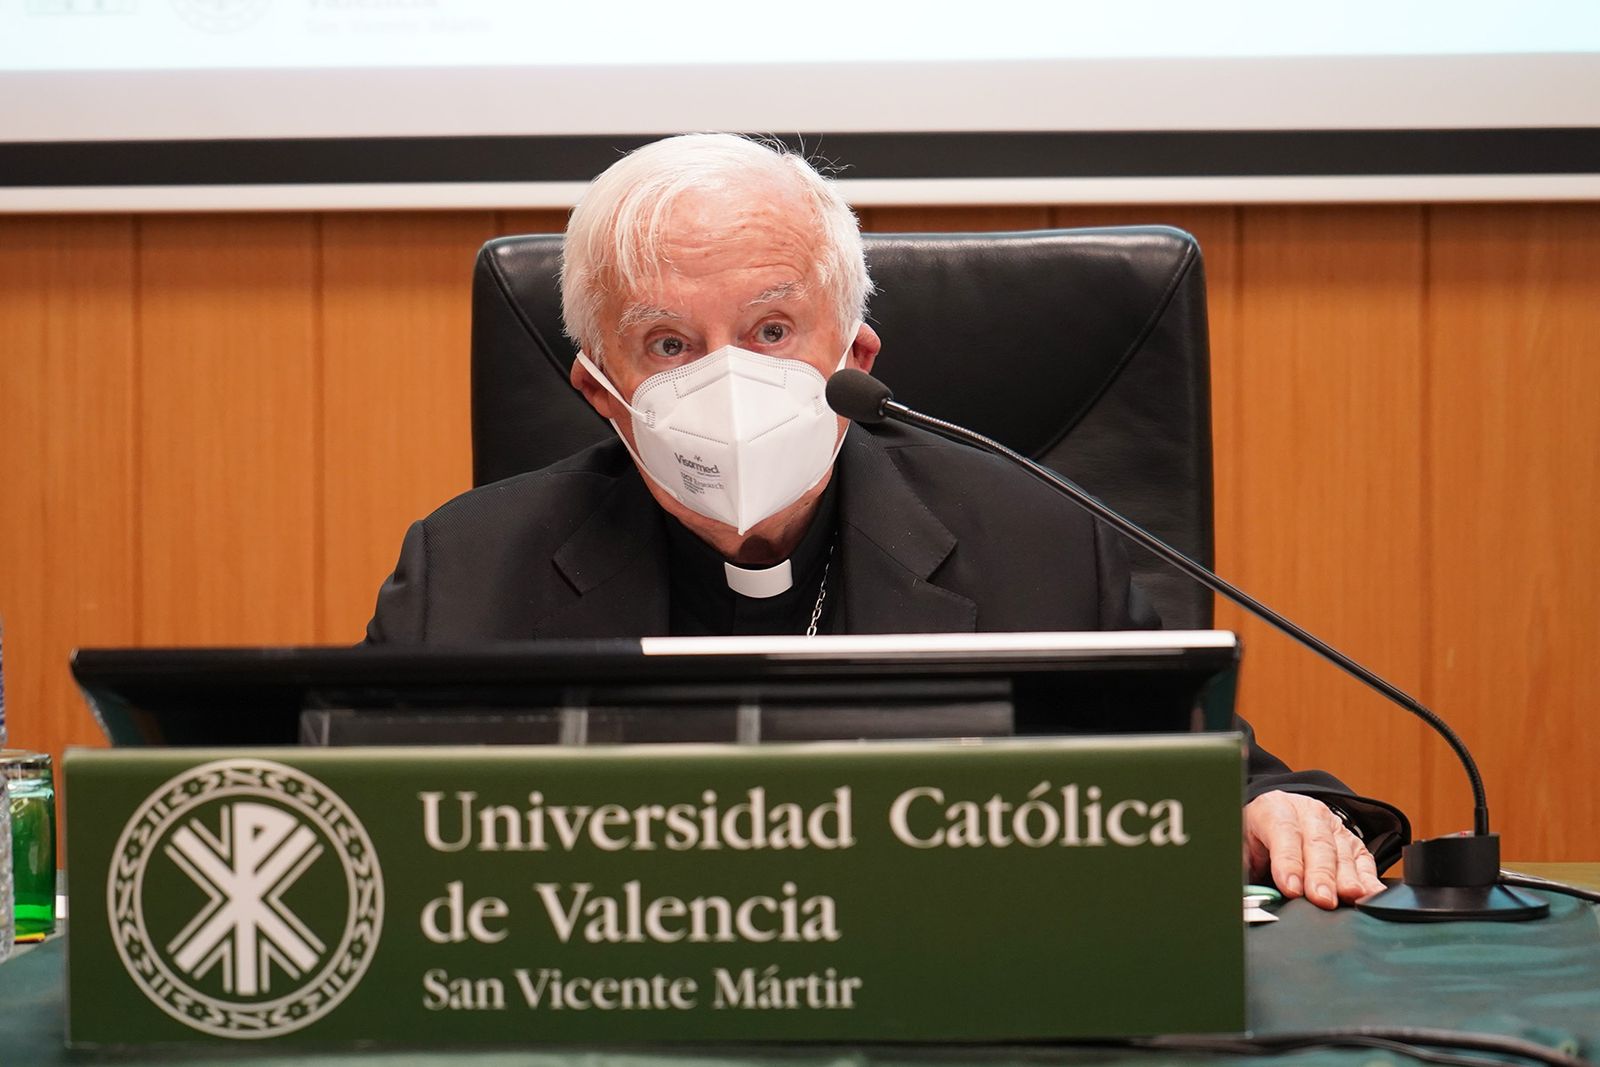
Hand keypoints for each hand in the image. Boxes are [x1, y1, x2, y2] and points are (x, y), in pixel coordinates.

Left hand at [1244, 790, 1383, 909]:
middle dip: (1320, 875)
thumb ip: (1243, 867)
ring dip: (1347, 878)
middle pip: (1318, 843)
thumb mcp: (1240, 845)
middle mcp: (1308, 814)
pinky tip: (1370, 894)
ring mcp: (1333, 826)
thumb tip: (1243, 897)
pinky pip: (1363, 860)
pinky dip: (1368, 879)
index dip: (1288, 862)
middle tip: (1321, 899)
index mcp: (1274, 809)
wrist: (1275, 817)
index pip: (1284, 832)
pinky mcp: (1352, 842)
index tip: (1290, 888)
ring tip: (1350, 897)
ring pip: (1343, 851)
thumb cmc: (1255, 838)